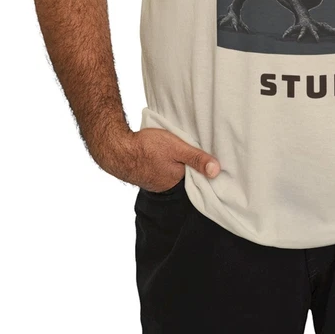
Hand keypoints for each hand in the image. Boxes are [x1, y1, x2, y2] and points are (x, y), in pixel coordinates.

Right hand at [91, 124, 220, 191]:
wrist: (117, 149)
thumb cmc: (147, 147)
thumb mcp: (177, 148)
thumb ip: (196, 158)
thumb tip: (216, 171)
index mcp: (177, 181)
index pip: (196, 178)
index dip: (202, 169)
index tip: (210, 161)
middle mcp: (166, 185)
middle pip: (184, 176)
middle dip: (189, 167)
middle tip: (195, 153)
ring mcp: (155, 181)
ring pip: (172, 173)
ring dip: (176, 164)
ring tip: (179, 153)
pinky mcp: (146, 175)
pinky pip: (160, 171)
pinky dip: (164, 164)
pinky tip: (163, 155)